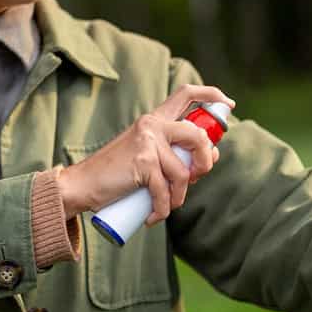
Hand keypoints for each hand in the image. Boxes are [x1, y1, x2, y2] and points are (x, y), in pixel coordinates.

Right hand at [57, 84, 234, 224]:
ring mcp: (147, 142)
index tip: (228, 105)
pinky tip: (153, 217)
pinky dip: (163, 210)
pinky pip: (166, 191)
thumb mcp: (147, 155)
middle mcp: (152, 125)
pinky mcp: (142, 163)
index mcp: (154, 119)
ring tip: (166, 206)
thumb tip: (213, 155)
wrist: (82, 184)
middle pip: (198, 136)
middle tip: (197, 178)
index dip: (212, 95)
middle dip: (206, 161)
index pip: (187, 94)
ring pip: (184, 172)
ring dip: (179, 197)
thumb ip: (174, 152)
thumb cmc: (116, 174)